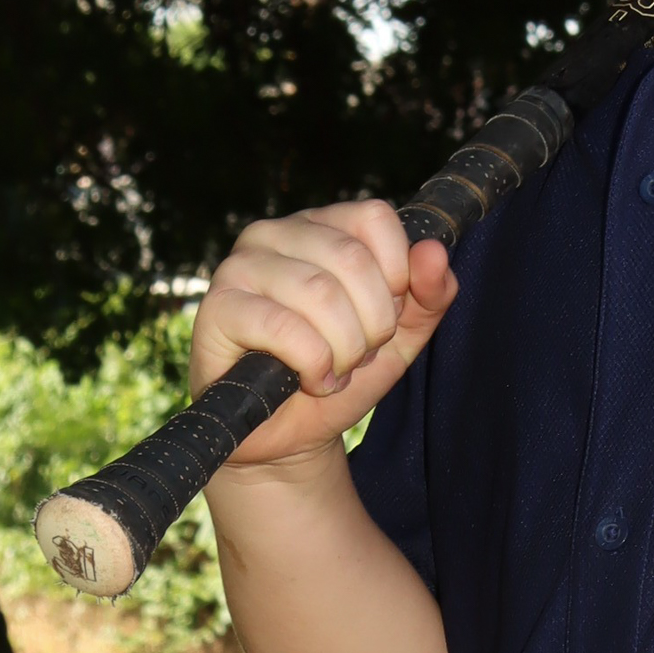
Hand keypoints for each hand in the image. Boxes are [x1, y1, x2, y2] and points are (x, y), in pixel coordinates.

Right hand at [190, 198, 456, 469]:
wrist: (292, 434)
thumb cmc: (341, 373)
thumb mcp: (402, 337)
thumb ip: (431, 294)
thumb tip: (435, 251)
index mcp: (320, 226)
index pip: (375, 218)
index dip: (396, 277)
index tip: (384, 319)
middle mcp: (274, 233)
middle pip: (352, 259)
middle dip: (372, 324)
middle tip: (358, 355)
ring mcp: (240, 266)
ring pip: (321, 293)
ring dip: (343, 350)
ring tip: (333, 370)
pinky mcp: (218, 308)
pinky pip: (285, 328)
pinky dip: (313, 365)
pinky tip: (310, 380)